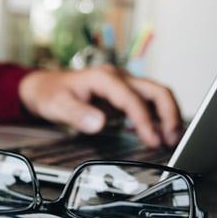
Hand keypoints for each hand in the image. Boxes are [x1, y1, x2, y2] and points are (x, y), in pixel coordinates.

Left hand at [18, 65, 181, 147]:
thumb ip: (77, 114)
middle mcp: (118, 78)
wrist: (43, 87)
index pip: (132, 98)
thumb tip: (99, 123)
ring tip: (172, 139)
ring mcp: (122, 85)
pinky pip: (147, 103)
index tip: (152, 139)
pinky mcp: (122, 95)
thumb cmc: (50, 93)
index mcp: (104, 78)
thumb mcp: (57, 105)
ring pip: (156, 95)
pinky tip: (158, 133)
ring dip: (167, 116)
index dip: (145, 120)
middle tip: (173, 139)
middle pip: (156, 91)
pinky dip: (157, 117)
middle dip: (169, 114)